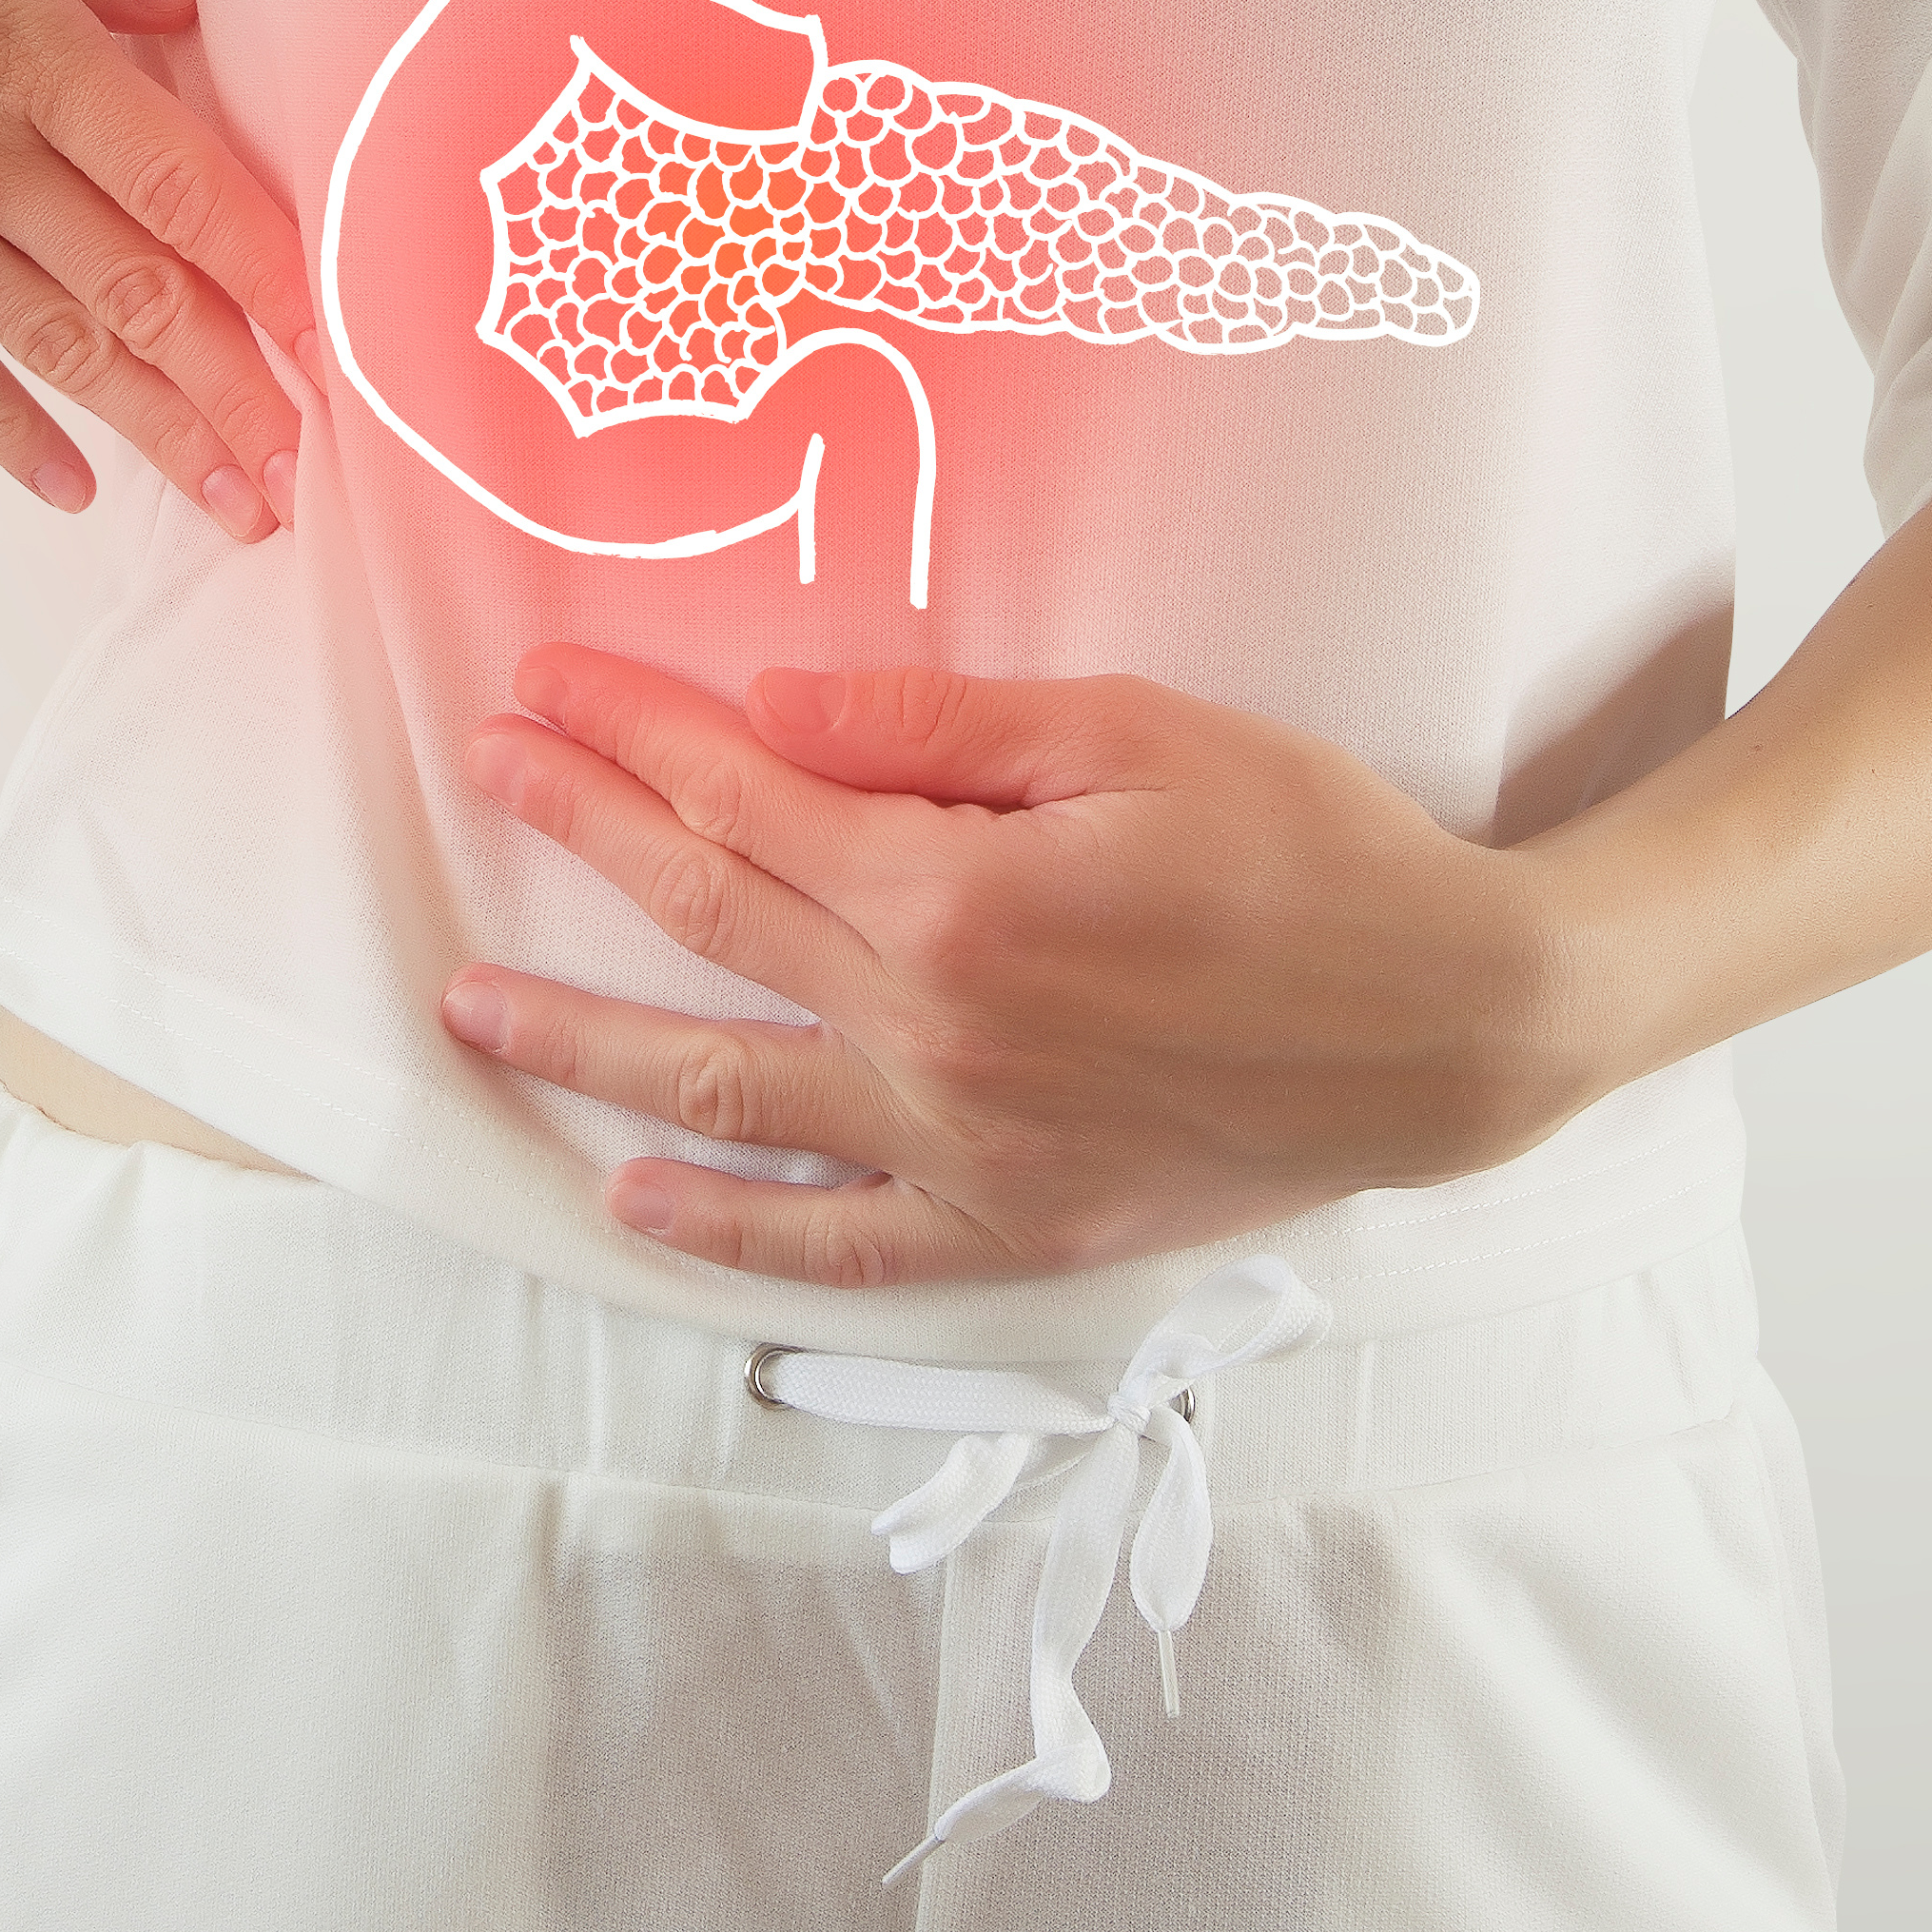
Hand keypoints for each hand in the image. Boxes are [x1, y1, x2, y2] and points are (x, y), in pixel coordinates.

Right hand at [0, 0, 308, 540]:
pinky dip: (5, 430)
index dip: (267, 262)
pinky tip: (69, 486)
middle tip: (314, 466)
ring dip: (153, 429)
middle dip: (236, 385)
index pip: (179, 176)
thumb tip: (181, 1)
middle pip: (134, 289)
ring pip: (53, 345)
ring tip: (235, 502)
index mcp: (11, 36)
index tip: (337, 328)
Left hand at [442, 647, 1609, 1286]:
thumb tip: (773, 707)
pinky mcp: (1013, 1223)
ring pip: (728, 1092)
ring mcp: (964, 1144)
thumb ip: (943, 728)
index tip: (548, 686)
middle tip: (490, 770)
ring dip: (590, 1042)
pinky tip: (634, 1200)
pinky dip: (726, 1231)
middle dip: (585, 831)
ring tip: (476, 1007)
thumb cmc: (1314, 851)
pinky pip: (836, 1246)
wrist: (1455, 1021)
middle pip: (713, 918)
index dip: (633, 735)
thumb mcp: (1140, 732)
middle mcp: (936, 1032)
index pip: (745, 799)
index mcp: (961, 894)